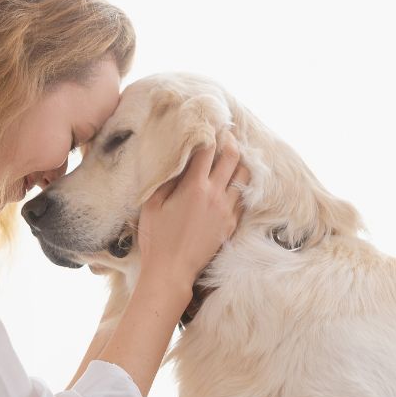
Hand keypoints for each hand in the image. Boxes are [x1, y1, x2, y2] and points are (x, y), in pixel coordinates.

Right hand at [137, 130, 249, 288]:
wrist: (172, 271)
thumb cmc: (156, 238)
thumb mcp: (152, 204)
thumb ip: (165, 180)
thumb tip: (175, 161)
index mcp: (194, 187)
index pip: (207, 150)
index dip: (208, 134)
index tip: (207, 125)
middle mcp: (215, 195)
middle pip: (232, 158)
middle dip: (229, 142)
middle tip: (225, 134)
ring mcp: (227, 210)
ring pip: (244, 177)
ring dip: (239, 163)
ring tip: (232, 156)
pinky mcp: (231, 225)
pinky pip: (242, 198)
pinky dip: (240, 186)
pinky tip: (233, 183)